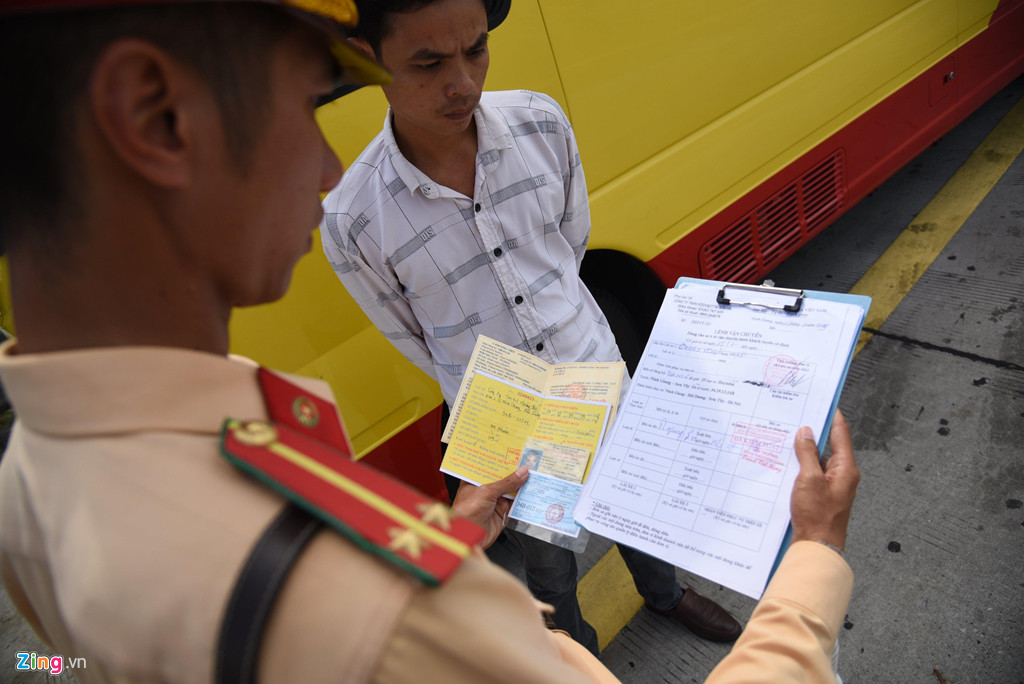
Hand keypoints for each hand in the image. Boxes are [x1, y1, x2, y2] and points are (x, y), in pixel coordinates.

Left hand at [450, 467, 528, 548]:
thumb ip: (506, 482)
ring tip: (535, 475)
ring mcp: (494, 501)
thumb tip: (522, 472)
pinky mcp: (502, 513)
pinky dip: (525, 499)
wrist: (468, 536)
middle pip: (503, 478)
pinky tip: (533, 492)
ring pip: (512, 491)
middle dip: (516, 472)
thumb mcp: (487, 491)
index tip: (515, 453)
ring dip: (522, 485)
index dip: (503, 460)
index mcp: (475, 480)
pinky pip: (516, 504)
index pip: (491, 467)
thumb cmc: (466, 512)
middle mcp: (485, 490)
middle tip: (530, 462)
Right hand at [790, 410, 859, 551]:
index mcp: (846, 468)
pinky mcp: (821, 494)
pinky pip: (811, 473)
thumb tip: (806, 433)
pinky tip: (787, 463)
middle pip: (829, 445)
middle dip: (813, 432)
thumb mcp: (809, 479)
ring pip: (818, 460)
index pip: (840, 433)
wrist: (817, 546)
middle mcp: (842, 475)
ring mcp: (832, 485)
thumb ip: (807, 454)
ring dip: (804, 450)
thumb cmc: (818, 517)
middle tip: (797, 417)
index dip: (831, 416)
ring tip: (787, 438)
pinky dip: (801, 466)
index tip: (823, 402)